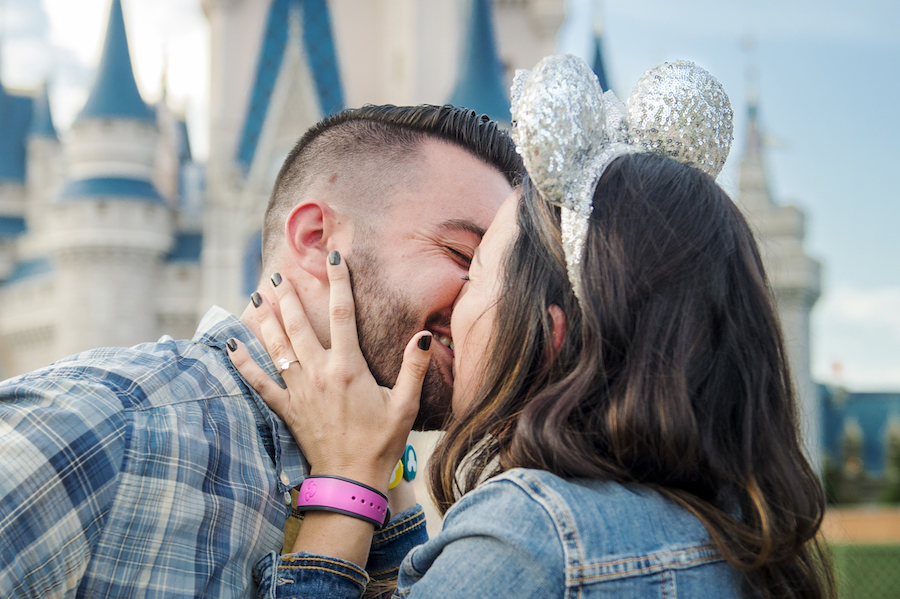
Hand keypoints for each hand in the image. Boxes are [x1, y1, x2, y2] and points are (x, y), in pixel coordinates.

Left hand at [228, 251, 432, 492]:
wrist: (351, 478)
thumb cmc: (381, 441)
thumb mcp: (405, 404)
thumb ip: (414, 367)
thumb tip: (424, 336)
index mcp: (349, 367)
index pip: (344, 313)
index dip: (339, 282)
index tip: (334, 258)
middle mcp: (319, 372)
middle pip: (300, 324)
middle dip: (289, 296)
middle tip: (279, 275)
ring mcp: (299, 390)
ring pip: (277, 346)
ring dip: (265, 319)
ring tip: (256, 296)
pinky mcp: (286, 408)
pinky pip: (258, 382)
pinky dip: (243, 362)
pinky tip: (231, 344)